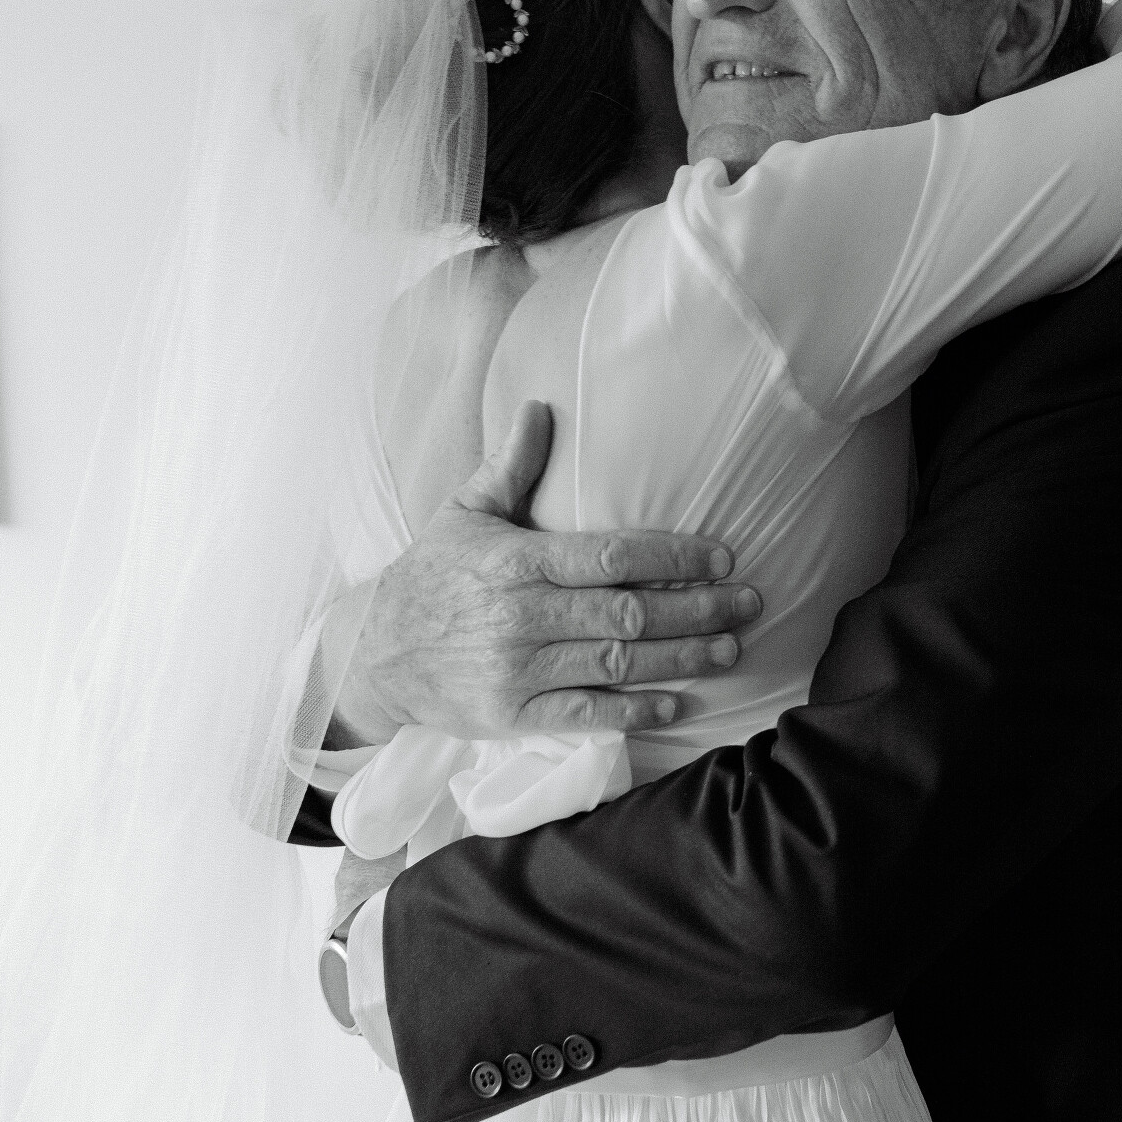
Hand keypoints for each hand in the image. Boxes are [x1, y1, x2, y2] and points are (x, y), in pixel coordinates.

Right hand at [334, 402, 761, 740]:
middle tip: (750, 603)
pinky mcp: (514, 715)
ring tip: (731, 648)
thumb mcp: (464, 513)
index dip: (675, 555)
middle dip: (698, 608)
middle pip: (630, 612)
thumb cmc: (430, 577)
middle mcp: (523, 616)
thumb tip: (540, 406)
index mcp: (518, 561)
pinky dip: (634, 709)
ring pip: (618, 662)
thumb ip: (510, 465)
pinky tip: (676, 701)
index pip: (613, 555)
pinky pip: (587, 714)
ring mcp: (520, 670)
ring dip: (683, 657)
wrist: (372, 654)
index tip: (722, 556)